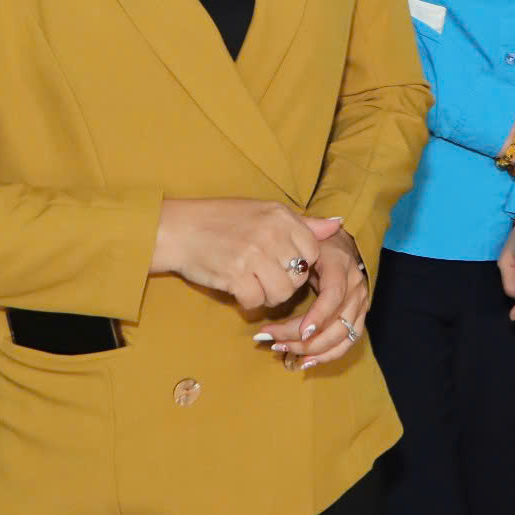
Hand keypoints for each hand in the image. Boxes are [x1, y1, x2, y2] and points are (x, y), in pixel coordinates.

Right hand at [151, 202, 342, 313]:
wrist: (178, 229)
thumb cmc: (221, 220)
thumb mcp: (264, 211)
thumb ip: (302, 224)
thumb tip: (336, 226)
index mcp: (281, 216)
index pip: (313, 252)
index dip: (301, 264)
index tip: (284, 265)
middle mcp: (271, 234)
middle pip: (299, 276)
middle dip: (286, 284)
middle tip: (266, 279)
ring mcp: (253, 255)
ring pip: (282, 293)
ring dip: (269, 296)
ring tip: (255, 286)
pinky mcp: (235, 275)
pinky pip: (256, 301)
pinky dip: (249, 303)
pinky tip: (241, 293)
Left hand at [259, 227, 369, 370]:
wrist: (336, 247)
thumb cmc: (313, 244)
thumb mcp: (307, 236)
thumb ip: (311, 229)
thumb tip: (334, 224)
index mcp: (343, 266)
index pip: (334, 295)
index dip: (318, 315)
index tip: (297, 331)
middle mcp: (356, 287)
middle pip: (336, 322)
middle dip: (304, 338)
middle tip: (272, 341)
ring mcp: (360, 304)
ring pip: (341, 336)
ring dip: (312, 350)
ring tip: (282, 350)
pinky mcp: (357, 317)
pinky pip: (347, 343)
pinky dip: (327, 356)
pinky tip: (304, 361)